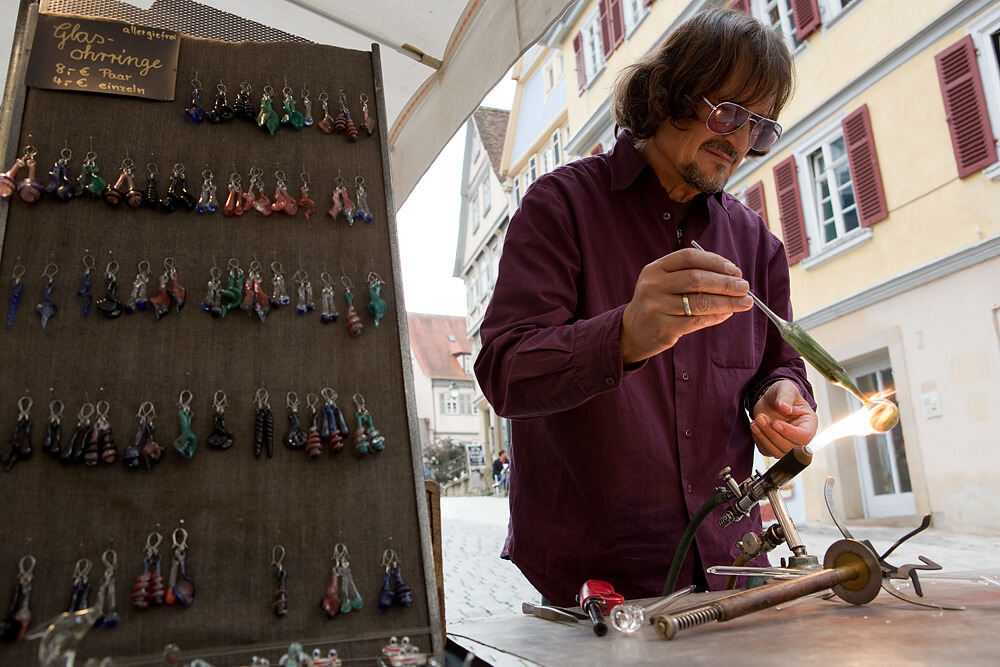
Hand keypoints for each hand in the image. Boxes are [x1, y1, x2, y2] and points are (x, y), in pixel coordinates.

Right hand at [620, 248, 751, 363]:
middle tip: (744, 287)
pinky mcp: (664, 328)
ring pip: (700, 302)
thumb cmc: (659, 302)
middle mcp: (653, 285)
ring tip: (744, 302)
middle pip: (696, 279)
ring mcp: (656, 307)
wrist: (634, 330)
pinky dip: (716, 316)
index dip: (715, 262)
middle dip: (725, 283)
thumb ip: (692, 274)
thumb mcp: (666, 282)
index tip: (734, 270)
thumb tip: (732, 276)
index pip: (689, 257)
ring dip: (727, 302)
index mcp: (655, 268)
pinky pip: (697, 320)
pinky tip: (727, 314)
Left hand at [750, 380, 817, 457]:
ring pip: (777, 452)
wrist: (771, 399)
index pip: (804, 437)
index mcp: (809, 424)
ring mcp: (787, 443)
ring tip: (756, 420)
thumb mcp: (786, 389)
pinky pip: (766, 451)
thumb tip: (785, 408)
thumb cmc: (782, 394)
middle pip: (790, 448)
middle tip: (761, 418)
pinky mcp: (773, 445)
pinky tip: (755, 426)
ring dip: (763, 437)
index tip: (775, 422)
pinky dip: (758, 440)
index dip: (789, 432)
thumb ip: (786, 397)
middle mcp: (800, 437)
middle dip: (772, 434)